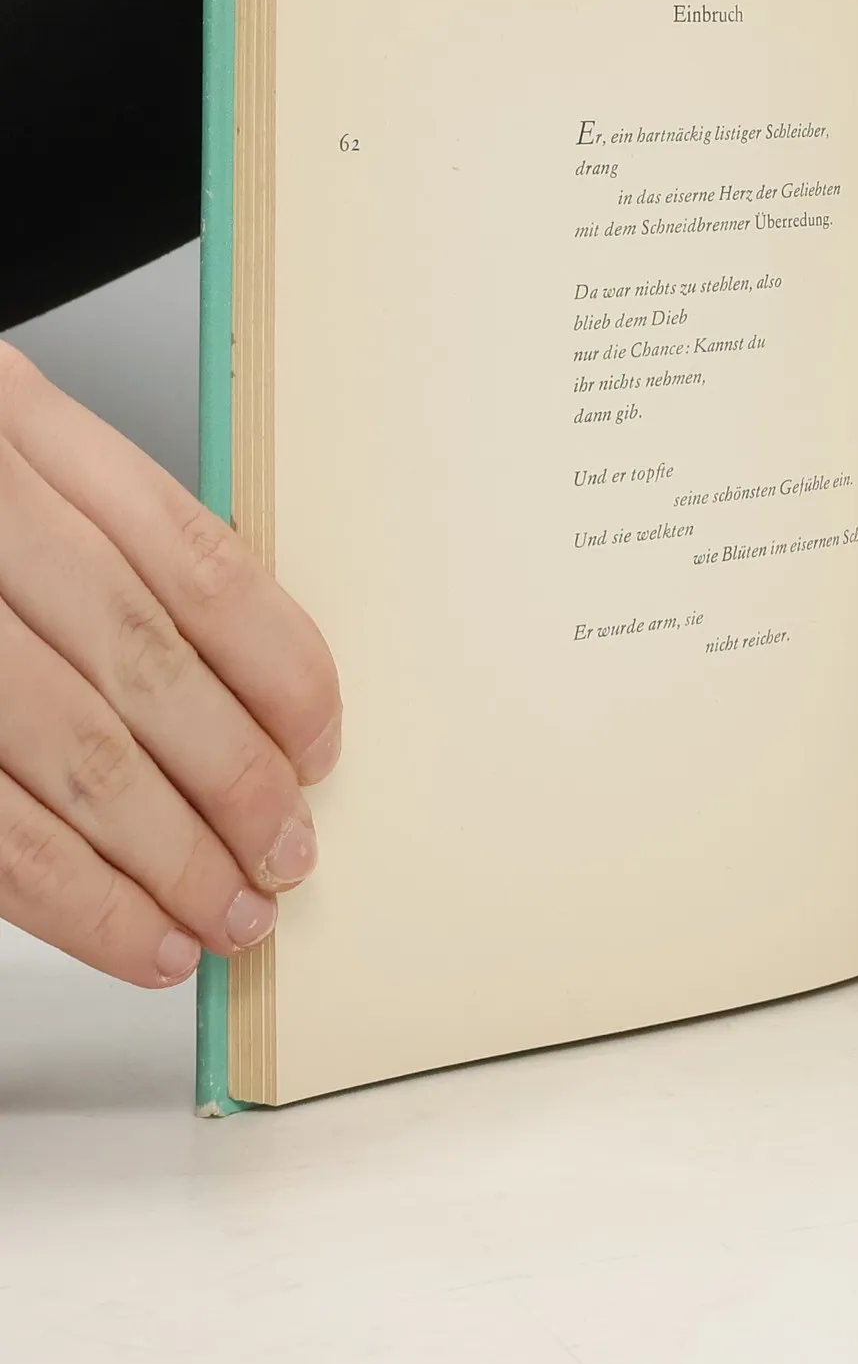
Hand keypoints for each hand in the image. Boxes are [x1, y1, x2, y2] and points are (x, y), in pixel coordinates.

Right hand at [0, 345, 339, 984]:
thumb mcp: (4, 456)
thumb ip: (105, 544)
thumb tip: (250, 687)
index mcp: (19, 431)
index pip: (198, 565)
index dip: (281, 670)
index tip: (320, 744)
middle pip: (143, 670)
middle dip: (234, 783)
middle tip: (284, 856)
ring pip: (68, 755)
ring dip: (163, 858)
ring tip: (225, 916)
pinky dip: (69, 895)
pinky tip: (132, 933)